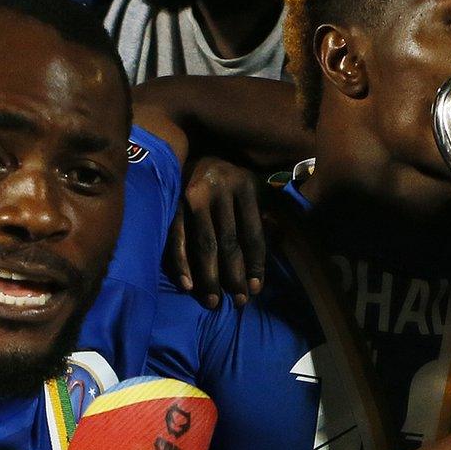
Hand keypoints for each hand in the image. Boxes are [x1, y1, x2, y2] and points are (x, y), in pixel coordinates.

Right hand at [166, 154, 266, 307]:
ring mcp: (194, 195)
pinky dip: (181, 263)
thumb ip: (263, 211)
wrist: (186, 147)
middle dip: (234, 276)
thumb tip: (279, 238)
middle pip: (230, 242)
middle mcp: (221, 190)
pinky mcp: (171, 202)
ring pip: (204, 244)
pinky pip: (176, 238)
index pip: (253, 233)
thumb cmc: (226, 175)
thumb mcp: (251, 185)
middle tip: (239, 302)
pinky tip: (188, 285)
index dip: (256, 264)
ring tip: (214, 302)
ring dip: (210, 277)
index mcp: (246, 186)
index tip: (256, 289)